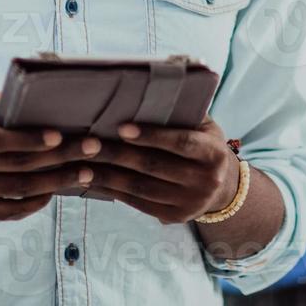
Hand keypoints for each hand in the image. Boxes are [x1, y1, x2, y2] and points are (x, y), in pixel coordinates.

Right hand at [0, 91, 101, 220]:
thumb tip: (1, 97)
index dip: (29, 139)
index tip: (58, 135)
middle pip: (17, 164)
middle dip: (60, 157)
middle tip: (92, 148)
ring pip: (19, 188)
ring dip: (57, 181)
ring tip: (86, 172)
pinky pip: (10, 210)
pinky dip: (35, 203)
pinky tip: (56, 191)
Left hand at [79, 117, 238, 224]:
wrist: (223, 188)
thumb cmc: (205, 145)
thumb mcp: (205, 127)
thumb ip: (184, 113)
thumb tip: (152, 89)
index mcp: (214, 153)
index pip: (180, 143)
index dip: (151, 135)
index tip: (121, 127)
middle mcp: (205, 181)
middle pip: (154, 166)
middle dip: (118, 154)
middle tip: (89, 144)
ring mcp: (189, 203)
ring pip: (141, 188)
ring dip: (108, 176)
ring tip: (82, 164)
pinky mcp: (174, 217)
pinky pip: (138, 203)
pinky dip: (114, 191)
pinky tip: (95, 180)